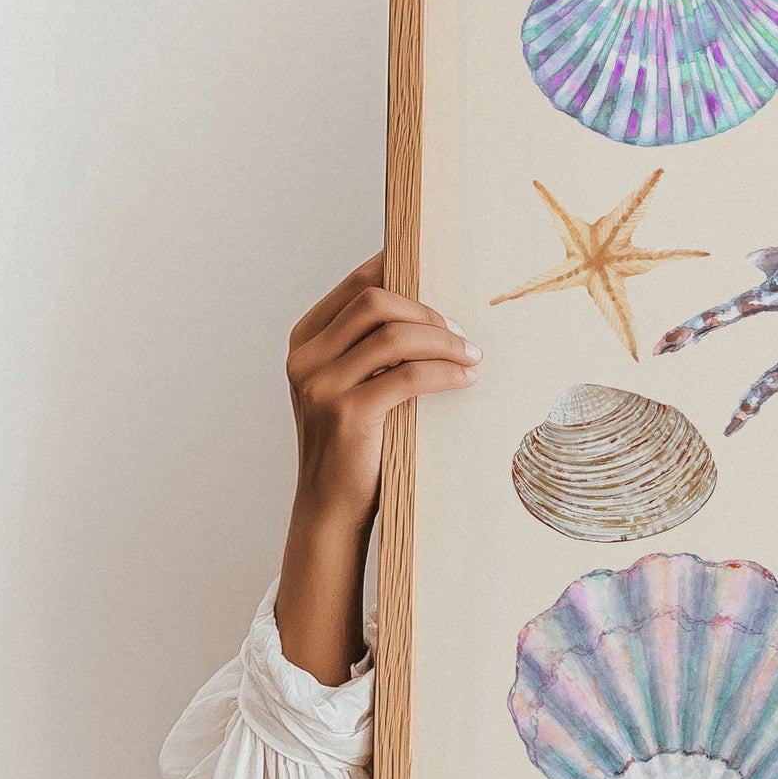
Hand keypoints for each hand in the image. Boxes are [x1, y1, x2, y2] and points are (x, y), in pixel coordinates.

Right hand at [286, 254, 479, 530]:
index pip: (357, 285)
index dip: (402, 272)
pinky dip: (444, 373)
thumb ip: (372, 348)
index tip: (442, 282)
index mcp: (306, 340)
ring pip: (394, 336)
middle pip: (375, 303)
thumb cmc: (355, 442)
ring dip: (443, 342)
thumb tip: (431, 310)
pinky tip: (465, 379)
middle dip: (427, 313)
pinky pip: (409, 376)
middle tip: (461, 336)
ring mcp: (321, 384)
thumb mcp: (354, 385)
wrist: (332, 506)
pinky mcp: (347, 413)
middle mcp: (306, 357)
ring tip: (471, 357)